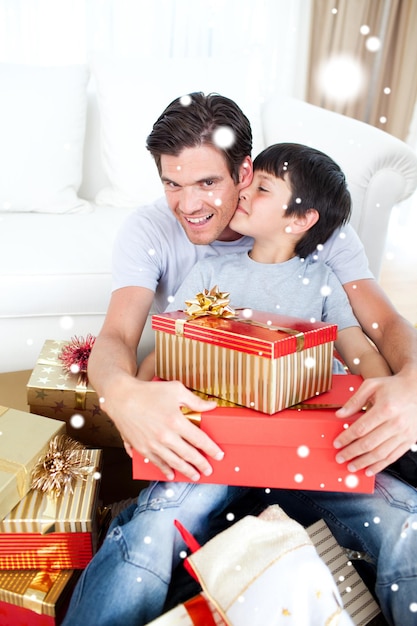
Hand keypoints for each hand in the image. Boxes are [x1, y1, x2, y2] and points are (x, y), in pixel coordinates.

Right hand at [102, 377, 223, 480]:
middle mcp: (165, 436)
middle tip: (209, 470)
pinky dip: (165, 470)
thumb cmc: (148, 391)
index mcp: (176, 421)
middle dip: (201, 464)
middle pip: (189, 454)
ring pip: (174, 462)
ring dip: (186, 470)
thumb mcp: (176, 390)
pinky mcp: (142, 448)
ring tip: (195, 476)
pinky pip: (157, 463)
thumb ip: (195, 400)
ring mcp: (153, 444)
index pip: (200, 440)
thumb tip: (212, 406)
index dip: (211, 449)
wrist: (121, 397)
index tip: (219, 455)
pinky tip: (172, 474)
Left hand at [333, 372, 416, 475]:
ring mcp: (404, 433)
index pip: (360, 428)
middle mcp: (396, 423)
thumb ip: (355, 400)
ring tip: (351, 467)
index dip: (346, 438)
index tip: (336, 444)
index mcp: (385, 408)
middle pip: (369, 444)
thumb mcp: (372, 385)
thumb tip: (339, 414)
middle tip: (339, 458)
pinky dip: (380, 466)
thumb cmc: (393, 386)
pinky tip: (370, 469)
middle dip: (351, 453)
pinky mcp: (410, 440)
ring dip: (364, 462)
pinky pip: (393, 457)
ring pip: (380, 454)